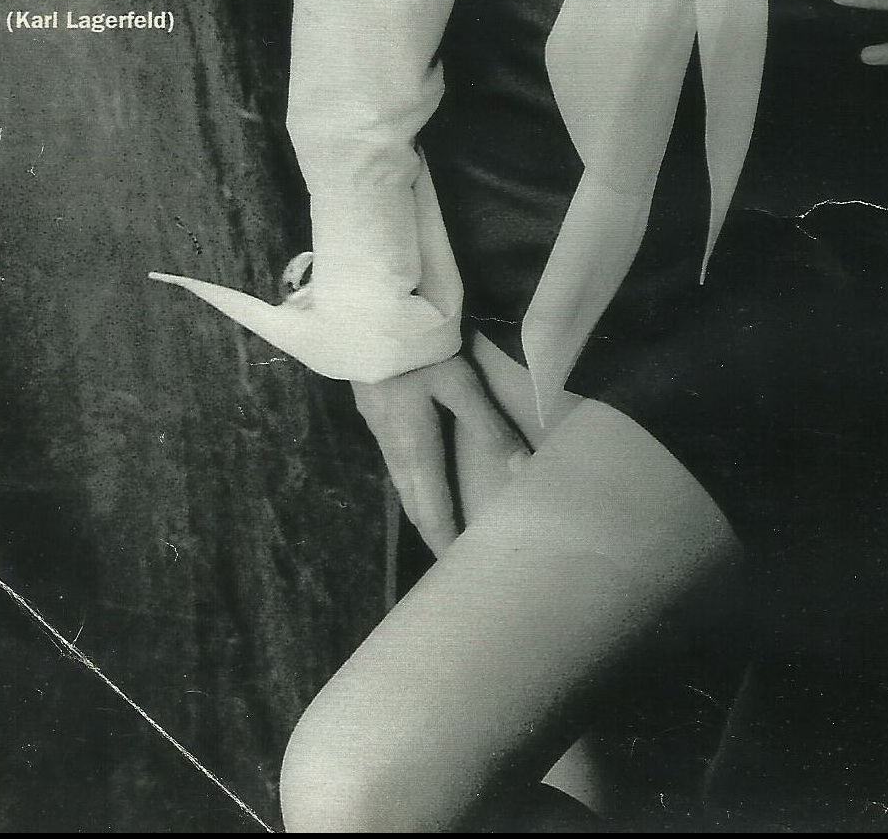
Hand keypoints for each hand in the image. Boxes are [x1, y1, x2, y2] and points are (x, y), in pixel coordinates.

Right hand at [352, 352, 530, 556]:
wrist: (366, 318)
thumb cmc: (417, 351)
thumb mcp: (459, 384)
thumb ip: (489, 428)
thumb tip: (521, 470)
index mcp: (415, 450)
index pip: (432, 511)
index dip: (444, 541)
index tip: (457, 569)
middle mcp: (393, 451)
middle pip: (413, 504)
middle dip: (432, 531)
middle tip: (451, 557)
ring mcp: (379, 434)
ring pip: (402, 487)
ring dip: (421, 510)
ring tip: (442, 526)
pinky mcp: (376, 417)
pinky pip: (396, 467)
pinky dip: (413, 487)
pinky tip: (423, 481)